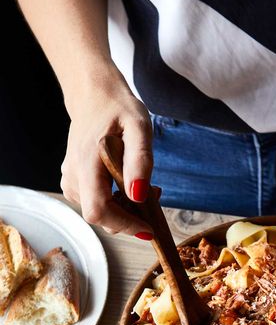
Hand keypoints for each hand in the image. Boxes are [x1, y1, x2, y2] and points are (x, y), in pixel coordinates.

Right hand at [60, 70, 153, 236]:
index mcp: (85, 163)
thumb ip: (139, 160)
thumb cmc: (118, 108)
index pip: (98, 210)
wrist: (94, 96)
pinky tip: (130, 186)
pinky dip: (117, 203)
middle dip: (131, 217)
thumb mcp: (139, 127)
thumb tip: (138, 194)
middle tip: (154, 195)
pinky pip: (97, 204)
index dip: (124, 224)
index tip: (149, 228)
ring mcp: (71, 180)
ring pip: (101, 213)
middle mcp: (73, 176)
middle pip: (100, 216)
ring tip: (145, 186)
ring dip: (126, 210)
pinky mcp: (74, 183)